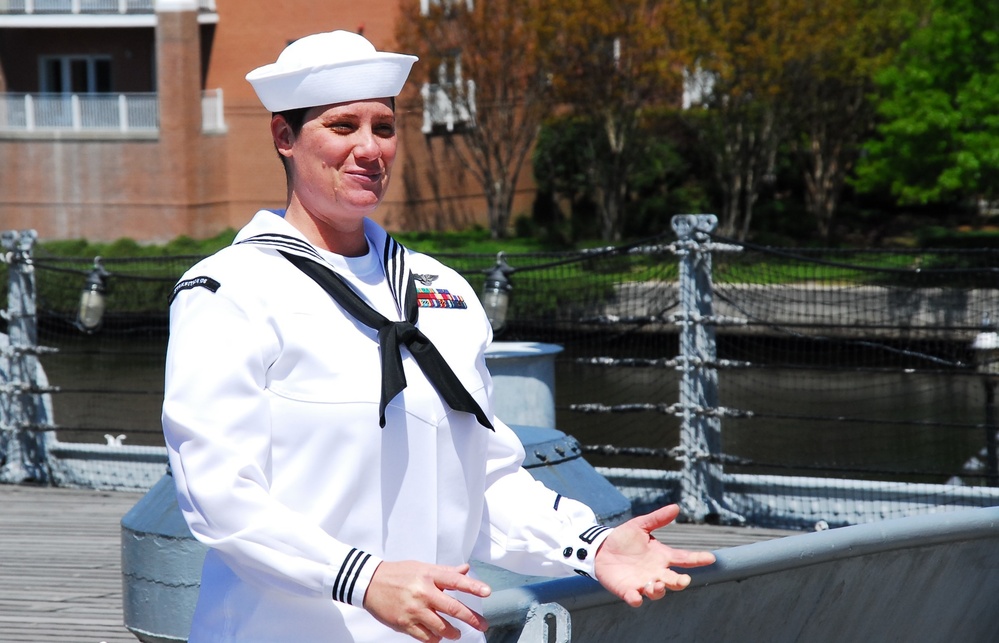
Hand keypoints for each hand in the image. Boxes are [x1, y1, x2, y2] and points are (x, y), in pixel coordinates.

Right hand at [363, 560, 491, 641]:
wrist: (370, 583)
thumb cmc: (399, 574)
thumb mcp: (422, 567)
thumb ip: (445, 572)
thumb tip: (465, 569)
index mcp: (429, 576)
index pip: (456, 581)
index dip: (473, 586)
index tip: (487, 592)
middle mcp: (423, 593)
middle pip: (453, 608)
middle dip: (471, 618)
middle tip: (482, 625)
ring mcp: (414, 610)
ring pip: (441, 627)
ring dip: (452, 632)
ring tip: (456, 633)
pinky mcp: (404, 624)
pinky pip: (426, 637)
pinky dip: (435, 638)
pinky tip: (437, 636)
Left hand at [594, 504, 715, 606]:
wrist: (601, 548)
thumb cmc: (624, 538)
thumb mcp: (640, 525)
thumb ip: (657, 518)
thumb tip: (676, 507)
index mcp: (662, 556)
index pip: (684, 558)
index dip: (698, 559)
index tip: (711, 558)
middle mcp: (656, 572)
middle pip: (674, 581)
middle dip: (680, 582)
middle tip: (685, 580)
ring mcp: (642, 583)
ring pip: (657, 592)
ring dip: (659, 591)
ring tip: (657, 584)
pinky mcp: (627, 589)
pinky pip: (634, 598)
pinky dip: (636, 599)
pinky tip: (636, 597)